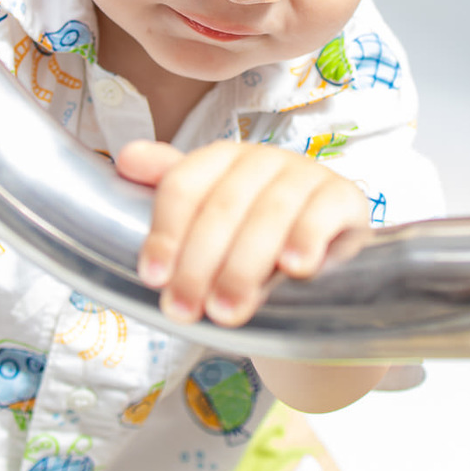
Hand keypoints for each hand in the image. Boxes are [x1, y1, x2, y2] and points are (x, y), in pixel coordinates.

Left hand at [118, 139, 369, 326]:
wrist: (320, 274)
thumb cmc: (252, 245)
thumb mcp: (209, 225)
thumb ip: (171, 192)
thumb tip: (125, 158)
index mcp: (221, 159)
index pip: (184, 185)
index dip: (165, 231)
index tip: (153, 277)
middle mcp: (262, 159)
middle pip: (222, 205)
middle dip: (199, 263)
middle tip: (184, 311)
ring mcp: (306, 174)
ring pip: (270, 213)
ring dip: (244, 266)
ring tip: (227, 311)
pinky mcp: (344, 197)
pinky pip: (323, 212)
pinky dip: (307, 238)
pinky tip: (294, 269)